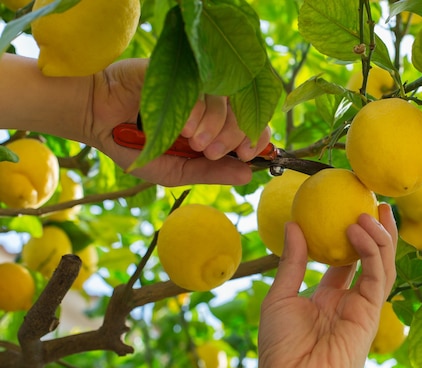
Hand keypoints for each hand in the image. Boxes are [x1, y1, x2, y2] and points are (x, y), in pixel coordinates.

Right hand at [88, 58, 270, 185]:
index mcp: (213, 125)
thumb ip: (210, 172)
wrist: (96, 119)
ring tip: (193, 141)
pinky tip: (183, 126)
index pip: (252, 124)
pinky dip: (199, 111)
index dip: (256, 139)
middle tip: (210, 152)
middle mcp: (209, 103)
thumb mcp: (175, 170)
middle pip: (246, 110)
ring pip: (227, 99)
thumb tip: (247, 175)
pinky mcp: (180, 70)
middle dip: (235, 136)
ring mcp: (196, 84)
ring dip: (216, 126)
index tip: (246, 156)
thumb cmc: (134, 145)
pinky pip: (203, 86)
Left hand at [250, 203, 397, 367]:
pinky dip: (373, 253)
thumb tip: (292, 225)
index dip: (350, 237)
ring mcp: (363, 308)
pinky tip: (360, 231)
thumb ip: (292, 262)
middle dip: (376, 232)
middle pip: (370, 259)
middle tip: (373, 203)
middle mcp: (350, 301)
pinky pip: (378, 278)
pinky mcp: (371, 315)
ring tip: (369, 211)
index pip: (345, 261)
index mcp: (328, 298)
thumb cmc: (280, 347)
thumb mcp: (280, 297)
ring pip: (382, 265)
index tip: (348, 210)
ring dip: (379, 237)